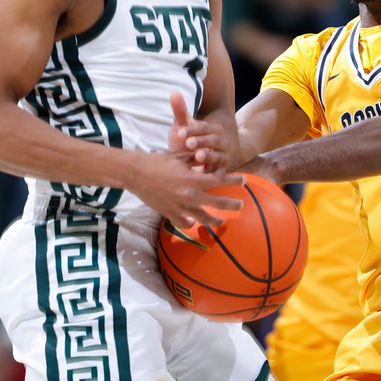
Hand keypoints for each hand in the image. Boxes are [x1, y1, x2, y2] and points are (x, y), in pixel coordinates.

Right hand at [127, 151, 244, 228]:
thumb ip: (198, 160)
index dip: (234, 180)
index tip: (244, 180)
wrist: (136, 173)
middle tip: (240, 204)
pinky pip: (184, 223)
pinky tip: (193, 222)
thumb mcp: (181, 157)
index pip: (222, 181)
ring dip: (215, 220)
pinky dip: (190, 224)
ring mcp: (181, 207)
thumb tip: (210, 159)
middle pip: (219, 203)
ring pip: (204, 218)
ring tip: (222, 221)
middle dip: (233, 204)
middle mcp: (191, 196)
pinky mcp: (170, 214)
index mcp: (195, 180)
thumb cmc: (158, 162)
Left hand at [167, 91, 232, 171]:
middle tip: (188, 143)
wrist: (188, 163)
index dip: (193, 130)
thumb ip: (179, 111)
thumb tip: (174, 92)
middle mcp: (221, 143)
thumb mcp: (181, 127)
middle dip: (202, 141)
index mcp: (213, 130)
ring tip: (198, 157)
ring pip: (219, 157)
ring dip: (209, 157)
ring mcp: (222, 158)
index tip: (179, 133)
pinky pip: (219, 173)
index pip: (205, 127)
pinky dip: (212, 174)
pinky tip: (201, 174)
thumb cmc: (185, 142)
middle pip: (215, 140)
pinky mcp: (220, 173)